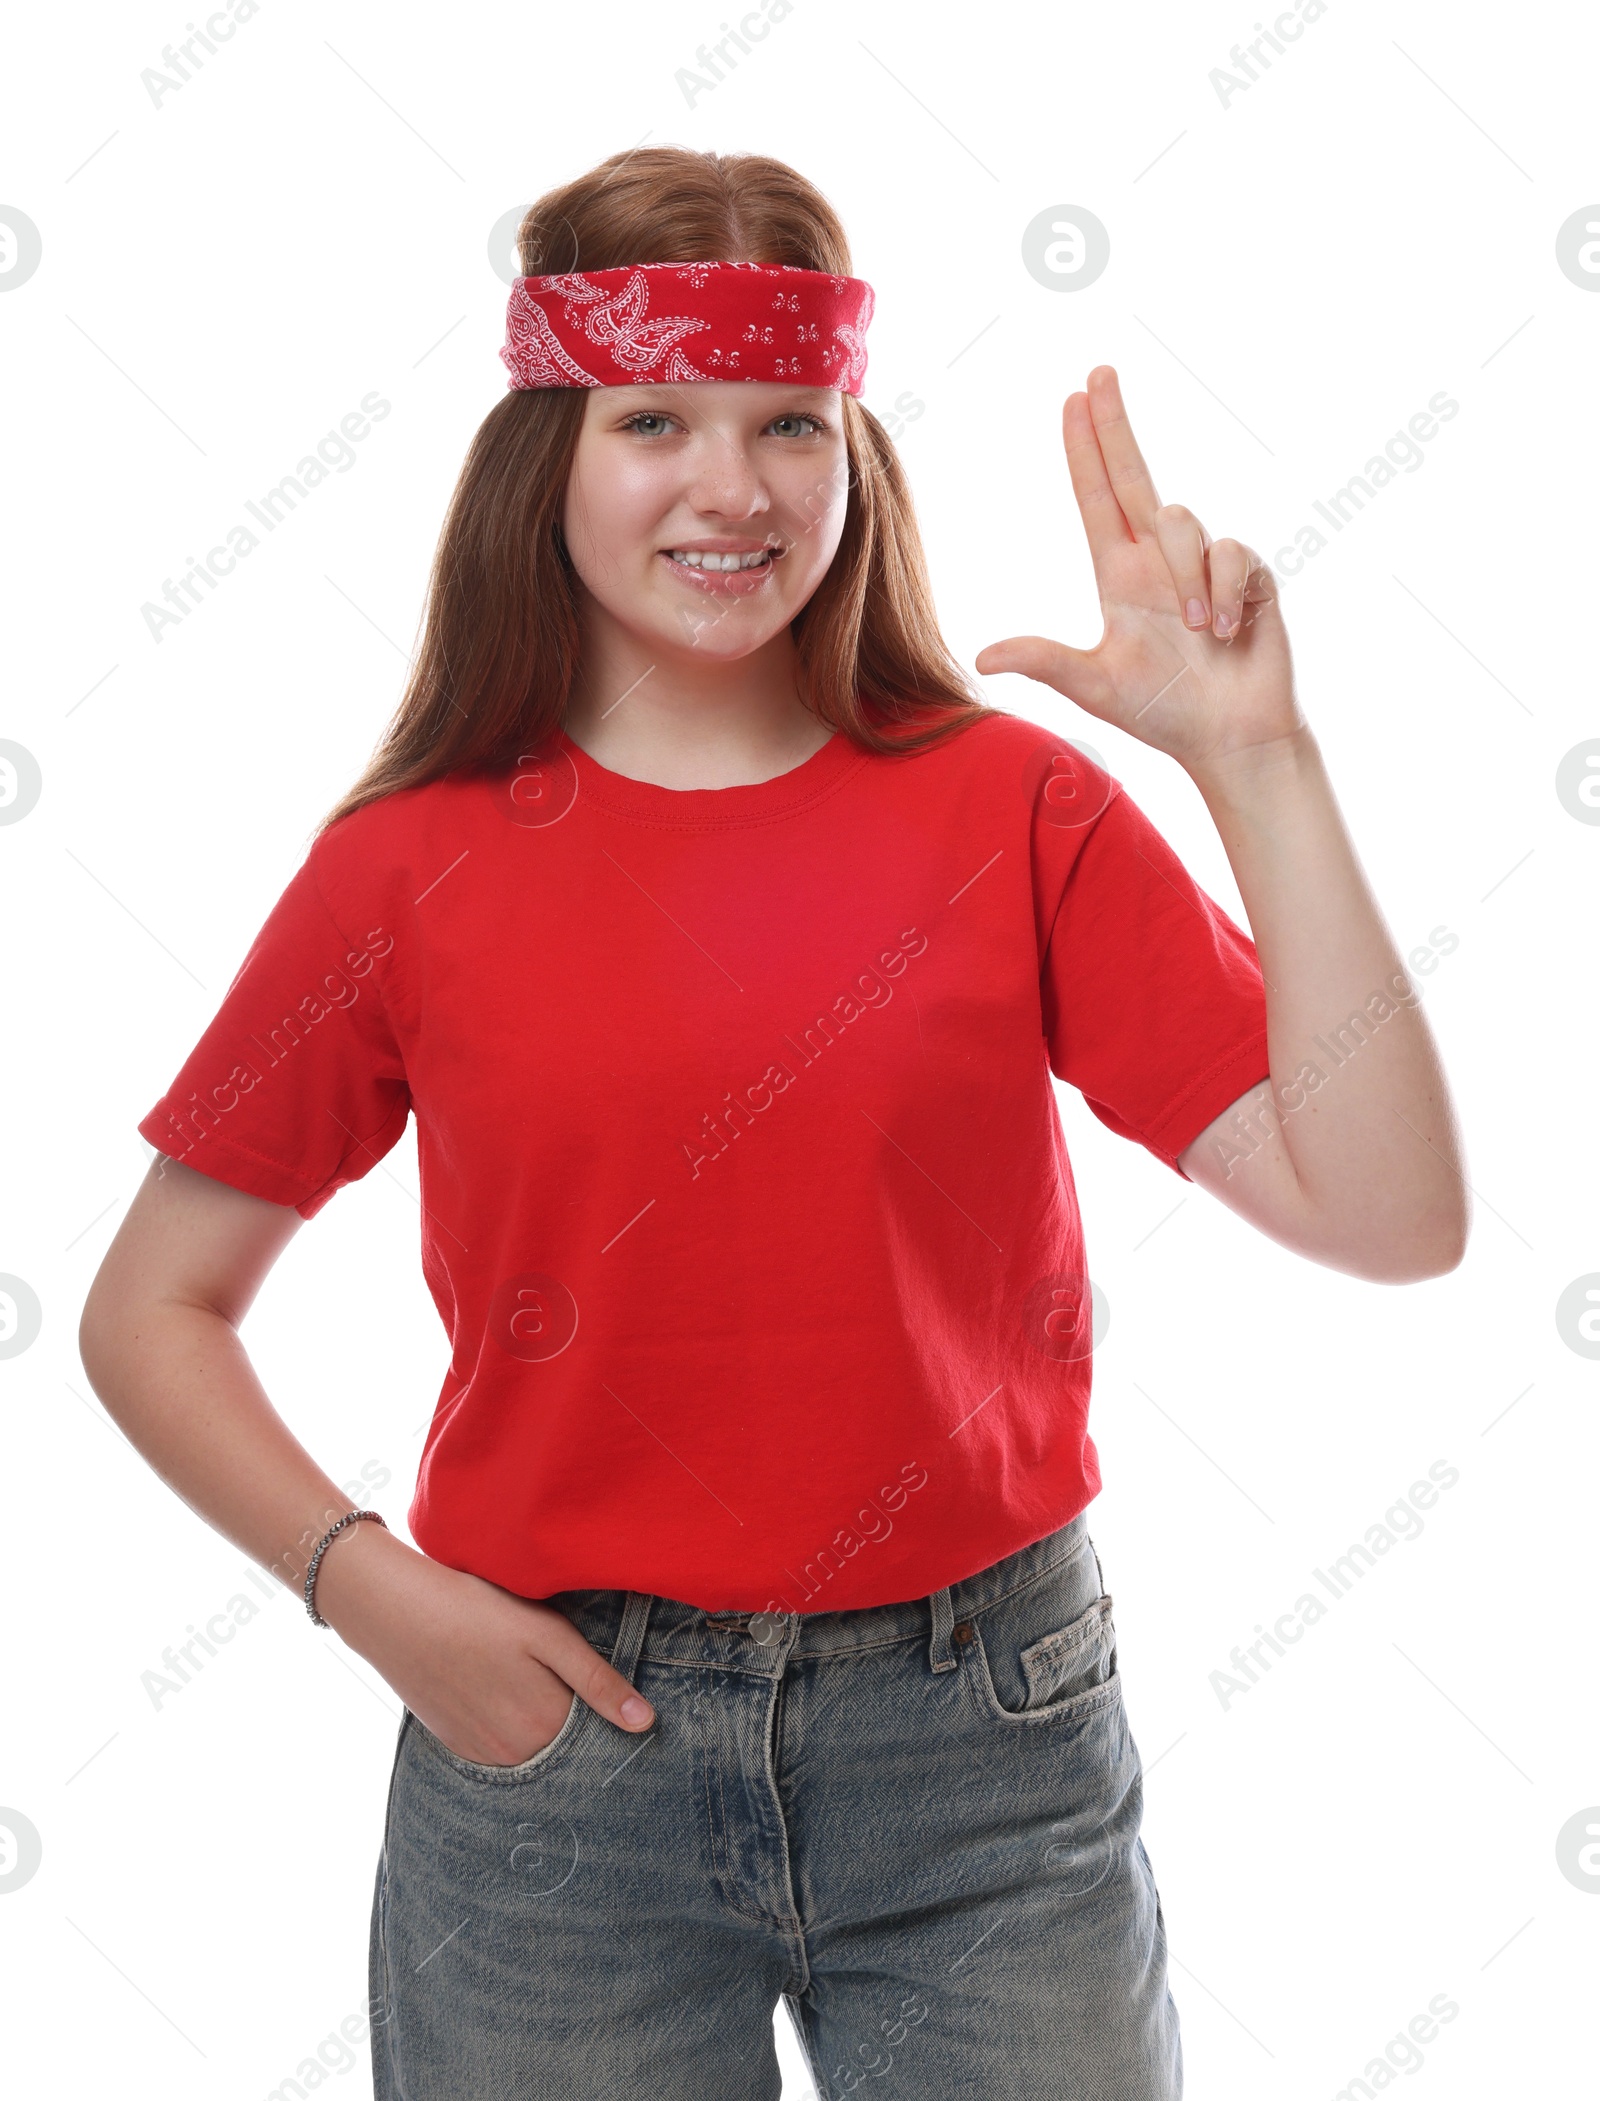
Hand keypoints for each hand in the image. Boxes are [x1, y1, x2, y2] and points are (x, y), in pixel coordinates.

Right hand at [312, 1520, 654, 1763]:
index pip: (597, 1739)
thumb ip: (598, 1681)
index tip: (614, 1695)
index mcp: (545, 1725)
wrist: (395, 1612)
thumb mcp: (548, 1635)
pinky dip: (512, 1730)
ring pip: (534, 1751)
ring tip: (534, 1680)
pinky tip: (504, 1691)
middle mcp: (515, 1753)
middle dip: (580, 1725)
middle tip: (571, 1679)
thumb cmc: (477, 1611)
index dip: (611, 1717)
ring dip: (544, 1728)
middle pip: (566, 1748)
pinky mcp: (456, 1745)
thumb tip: (645, 1723)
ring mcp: (482, 1754)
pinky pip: (501, 1750)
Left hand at [975, 366, 1305, 773]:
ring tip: (1197, 631)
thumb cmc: (1164, 714)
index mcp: (1120, 576)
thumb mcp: (1095, 688)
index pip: (1096, 498)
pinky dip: (1224, 593)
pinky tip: (1227, 632)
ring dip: (1186, 576)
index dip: (1085, 450)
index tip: (1072, 401)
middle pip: (1135, 474)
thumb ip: (1046, 662)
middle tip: (1099, 370)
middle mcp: (1159, 560)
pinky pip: (1232, 555)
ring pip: (1182, 522)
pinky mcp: (1249, 575)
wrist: (1233, 740)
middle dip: (1116, 423)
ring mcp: (1206, 564)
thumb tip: (983, 655)